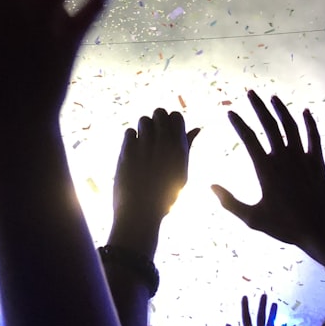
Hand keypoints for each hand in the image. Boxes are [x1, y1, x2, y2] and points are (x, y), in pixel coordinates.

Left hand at [114, 108, 199, 222]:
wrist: (140, 212)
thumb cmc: (164, 196)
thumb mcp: (181, 172)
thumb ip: (187, 148)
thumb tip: (196, 128)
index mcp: (180, 148)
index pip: (177, 116)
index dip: (170, 122)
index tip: (166, 134)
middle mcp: (164, 142)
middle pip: (159, 112)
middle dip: (156, 121)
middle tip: (153, 138)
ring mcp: (145, 145)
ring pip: (143, 120)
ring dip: (142, 129)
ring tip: (142, 146)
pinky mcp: (128, 149)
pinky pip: (129, 132)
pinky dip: (130, 139)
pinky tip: (133, 153)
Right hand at [211, 90, 324, 250]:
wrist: (322, 231)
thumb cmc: (286, 226)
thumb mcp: (253, 219)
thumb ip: (230, 202)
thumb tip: (210, 187)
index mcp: (266, 169)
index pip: (249, 138)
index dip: (238, 123)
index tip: (230, 111)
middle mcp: (284, 158)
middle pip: (270, 125)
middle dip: (258, 107)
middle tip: (250, 92)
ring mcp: (303, 158)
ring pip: (291, 126)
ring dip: (281, 110)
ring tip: (273, 97)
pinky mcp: (318, 163)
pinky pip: (314, 137)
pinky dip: (310, 123)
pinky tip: (306, 112)